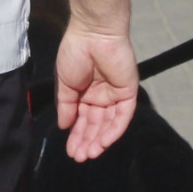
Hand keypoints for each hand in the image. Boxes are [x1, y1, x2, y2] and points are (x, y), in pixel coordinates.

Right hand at [51, 22, 137, 161]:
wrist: (93, 34)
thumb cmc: (75, 53)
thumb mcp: (65, 83)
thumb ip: (66, 106)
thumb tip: (63, 127)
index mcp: (86, 93)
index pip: (82, 120)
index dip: (76, 135)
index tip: (70, 151)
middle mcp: (101, 96)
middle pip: (95, 125)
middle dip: (87, 141)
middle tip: (79, 157)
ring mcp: (116, 95)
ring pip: (109, 123)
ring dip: (100, 139)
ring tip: (90, 153)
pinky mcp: (128, 92)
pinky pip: (123, 115)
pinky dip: (114, 129)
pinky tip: (103, 141)